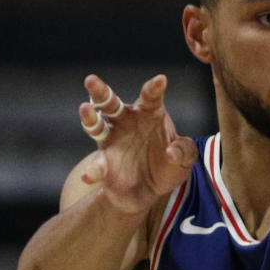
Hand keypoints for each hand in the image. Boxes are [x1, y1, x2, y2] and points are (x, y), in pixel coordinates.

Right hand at [78, 74, 197, 216]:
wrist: (151, 190)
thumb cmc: (169, 165)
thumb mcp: (184, 159)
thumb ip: (184, 152)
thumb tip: (171, 153)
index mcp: (149, 113)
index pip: (150, 97)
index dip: (154, 88)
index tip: (161, 80)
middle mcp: (125, 121)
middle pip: (110, 102)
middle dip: (101, 91)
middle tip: (91, 80)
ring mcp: (111, 140)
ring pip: (96, 124)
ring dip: (89, 117)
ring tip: (85, 110)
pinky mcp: (104, 162)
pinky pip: (97, 165)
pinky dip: (92, 170)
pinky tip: (88, 176)